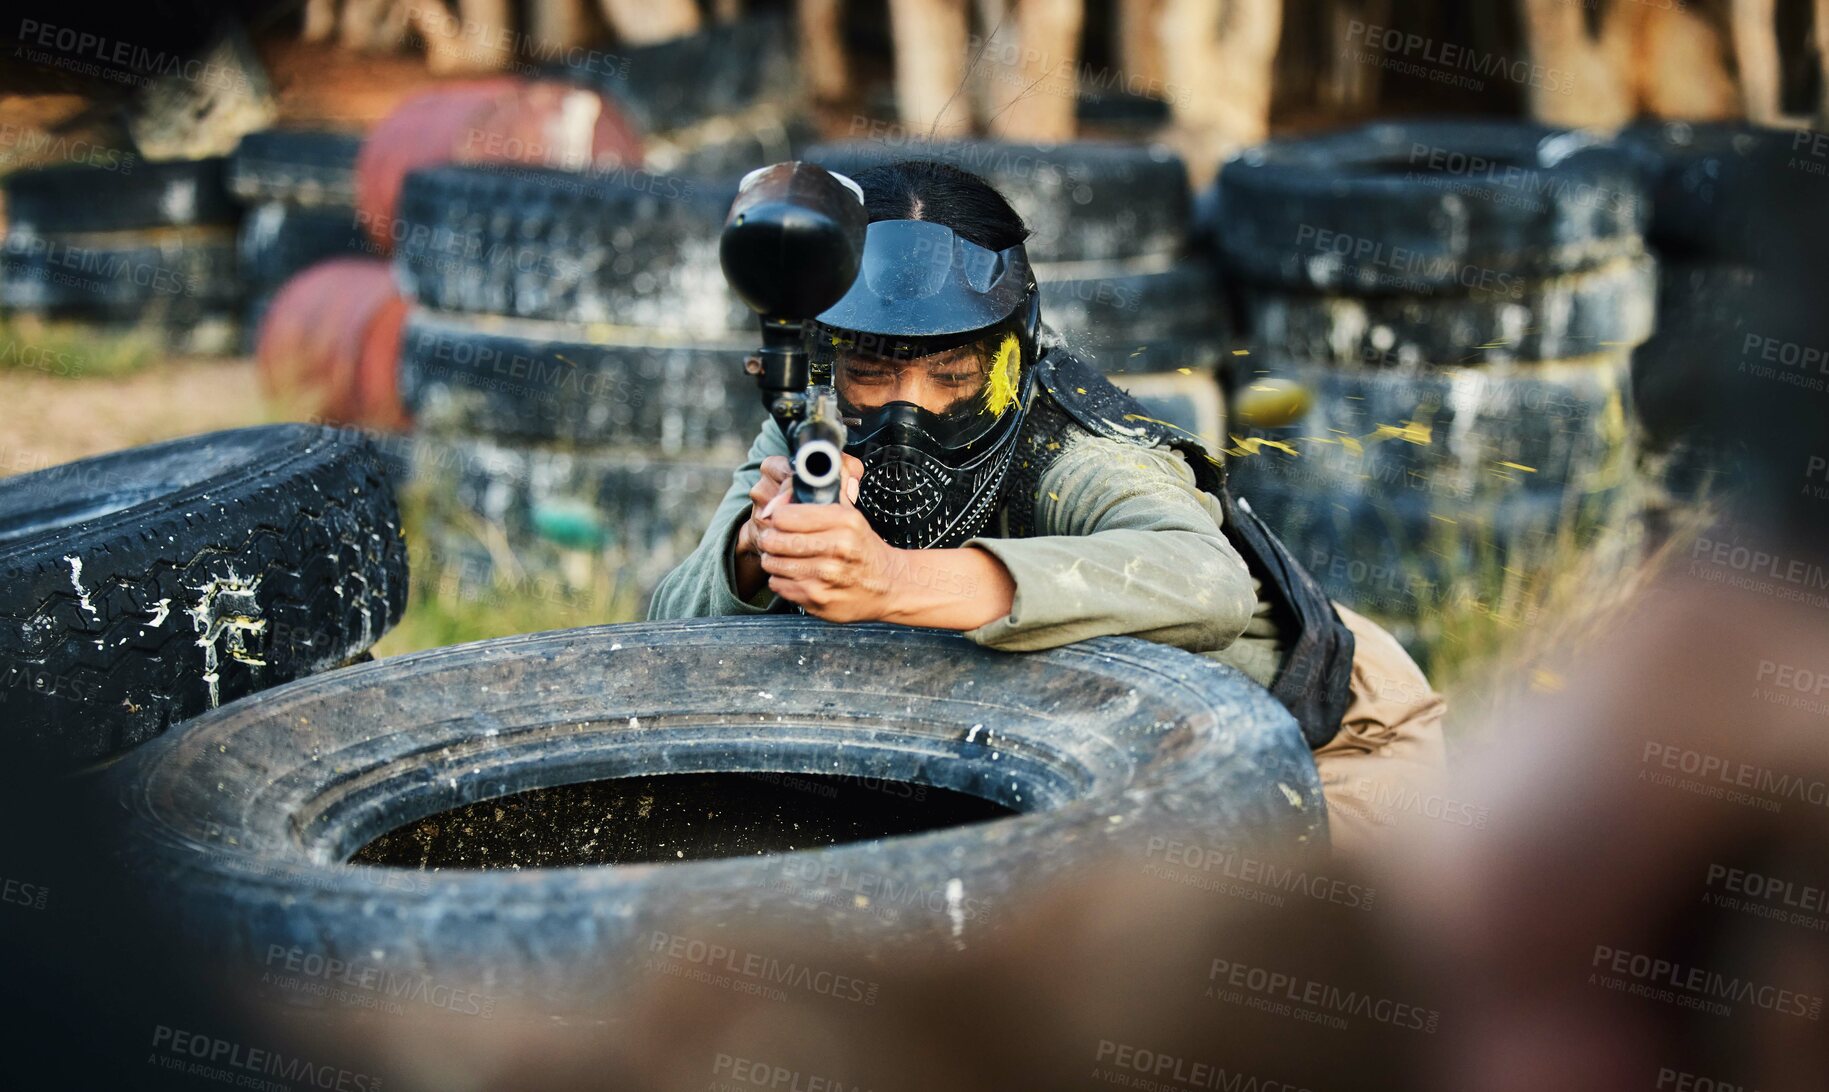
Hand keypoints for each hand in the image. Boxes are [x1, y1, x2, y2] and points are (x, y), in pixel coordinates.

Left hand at [753, 459, 903, 622]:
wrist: (889, 586)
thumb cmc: (863, 549)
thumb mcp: (850, 516)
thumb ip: (817, 502)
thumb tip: (777, 499)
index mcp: (845, 522)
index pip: (785, 515)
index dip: (777, 516)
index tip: (779, 520)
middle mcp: (836, 549)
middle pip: (774, 540)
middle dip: (771, 538)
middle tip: (776, 540)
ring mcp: (825, 577)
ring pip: (772, 563)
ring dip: (774, 560)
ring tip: (788, 558)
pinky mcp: (816, 599)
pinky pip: (778, 585)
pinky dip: (782, 580)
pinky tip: (797, 576)